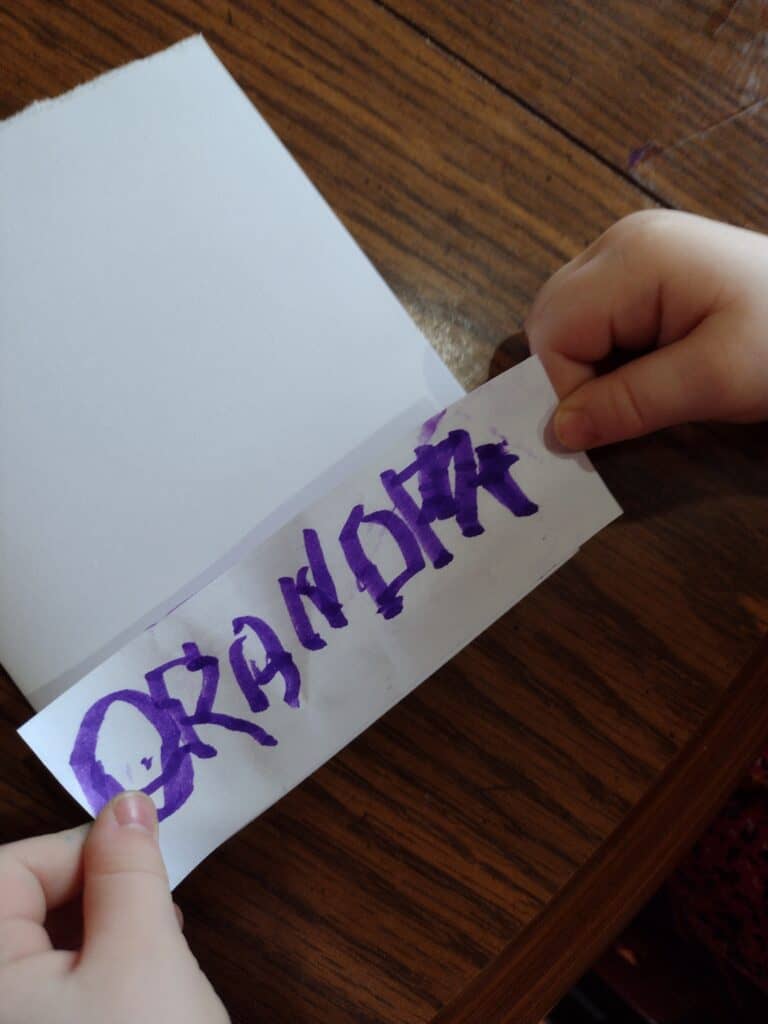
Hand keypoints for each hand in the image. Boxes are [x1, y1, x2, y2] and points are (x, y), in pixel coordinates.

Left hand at [0, 792, 228, 1023]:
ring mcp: (14, 1018)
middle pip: (23, 907)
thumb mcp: (144, 954)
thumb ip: (128, 869)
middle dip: (93, 897)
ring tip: (155, 968)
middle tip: (156, 921)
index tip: (143, 868)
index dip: (81, 853)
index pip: (11, 868)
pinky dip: (89, 981)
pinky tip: (136, 999)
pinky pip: (49, 991)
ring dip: (97, 940)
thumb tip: (127, 802)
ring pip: (39, 949)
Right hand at [526, 210, 767, 448]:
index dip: (567, 386)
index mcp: (635, 257)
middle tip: (626, 405)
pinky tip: (653, 361)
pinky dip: (609, 350)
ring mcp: (633, 247)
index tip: (611, 423)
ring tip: (647, 382)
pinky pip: (596, 313)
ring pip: (569, 318)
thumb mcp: (714, 380)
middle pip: (553, 317)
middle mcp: (621, 241)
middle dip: (573, 373)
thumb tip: (558, 433)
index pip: (554, 329)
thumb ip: (631, 403)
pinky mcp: (646, 265)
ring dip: (591, 364)